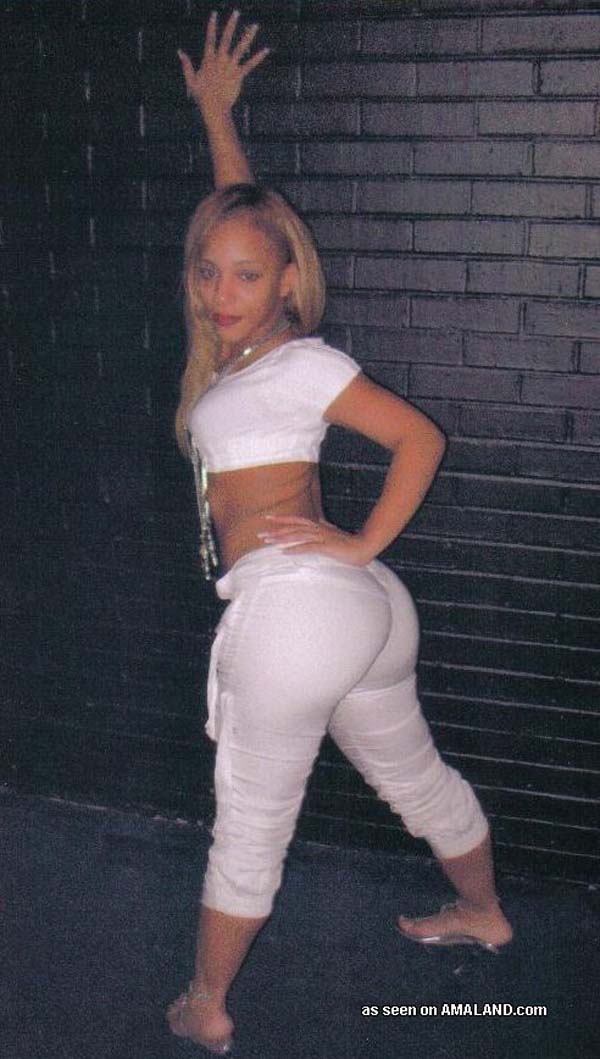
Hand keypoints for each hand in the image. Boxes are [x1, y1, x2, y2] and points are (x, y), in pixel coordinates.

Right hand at [178, 10, 269, 114]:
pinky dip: (258, 57)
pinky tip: (266, 50)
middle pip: (226, 39)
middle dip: (231, 25)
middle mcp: (220, 61)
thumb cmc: (201, 96)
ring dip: (248, 36)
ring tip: (255, 26)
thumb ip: (186, 64)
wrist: (213, 108)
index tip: (214, 14)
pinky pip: (250, 65)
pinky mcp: (238, 76)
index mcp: (208, 60)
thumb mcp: (191, 79)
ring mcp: (230, 68)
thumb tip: (179, 51)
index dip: (212, 26)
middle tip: (236, 12)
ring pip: (240, 49)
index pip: (210, 39)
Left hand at [257, 516, 372, 566]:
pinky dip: (295, 549)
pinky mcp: (326, 547)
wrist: (365, 546)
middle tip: (260, 534)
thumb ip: (324, 527)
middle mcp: (318, 529)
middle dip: (276, 530)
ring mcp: (322, 537)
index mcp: (318, 526)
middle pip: (293, 527)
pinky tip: (284, 552)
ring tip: (268, 542)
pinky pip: (307, 547)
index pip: (296, 520)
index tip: (267, 518)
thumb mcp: (333, 533)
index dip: (282, 519)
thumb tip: (318, 520)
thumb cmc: (349, 543)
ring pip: (297, 536)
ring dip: (281, 539)